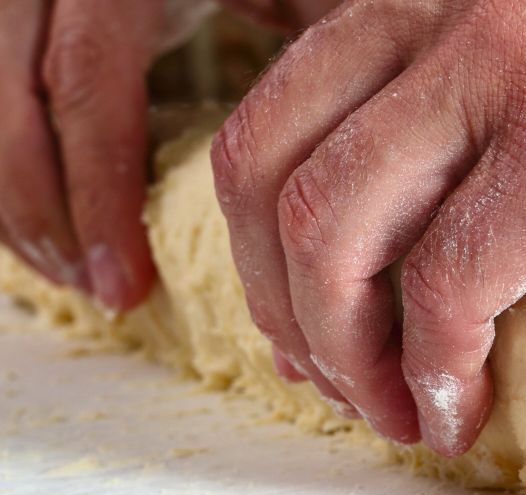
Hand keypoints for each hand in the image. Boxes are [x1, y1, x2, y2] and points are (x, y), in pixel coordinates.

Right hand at [0, 0, 335, 310]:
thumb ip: (316, 44)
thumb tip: (345, 157)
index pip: (88, 87)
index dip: (98, 194)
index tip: (123, 283)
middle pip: (16, 99)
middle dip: (45, 210)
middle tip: (96, 289)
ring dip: (18, 193)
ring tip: (71, 270)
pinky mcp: (34, 13)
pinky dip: (14, 157)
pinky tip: (51, 217)